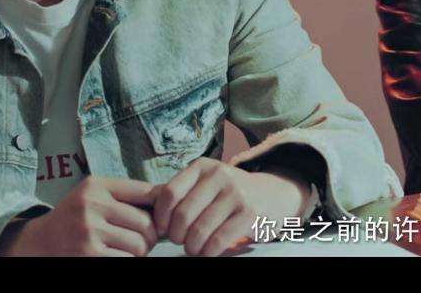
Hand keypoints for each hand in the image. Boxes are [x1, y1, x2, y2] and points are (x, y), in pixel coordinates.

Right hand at [0, 176, 158, 255]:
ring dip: (141, 252)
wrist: (38, 243)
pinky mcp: (89, 254)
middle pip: (146, 222)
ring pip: (139, 244)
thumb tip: (166, 198)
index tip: (161, 219)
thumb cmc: (74, 219)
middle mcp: (92, 204)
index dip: (160, 207)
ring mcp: (89, 230)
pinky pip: (127, 259)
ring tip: (131, 250)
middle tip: (144, 241)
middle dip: (151, 236)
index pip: (145, 191)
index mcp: (96, 185)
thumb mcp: (93, 196)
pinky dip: (128, 260)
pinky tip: (119, 257)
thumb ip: (124, 196)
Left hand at [152, 157, 310, 256]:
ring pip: (199, 231)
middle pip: (182, 214)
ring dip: (191, 247)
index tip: (163, 229)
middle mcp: (218, 175)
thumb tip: (147, 206)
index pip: (169, 193)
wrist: (274, 194)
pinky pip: (218, 241)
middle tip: (181, 242)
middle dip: (177, 236)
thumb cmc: (230, 193)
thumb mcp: (206, 182)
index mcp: (202, 167)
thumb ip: (181, 191)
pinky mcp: (249, 213)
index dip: (161, 217)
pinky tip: (207, 252)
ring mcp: (235, 194)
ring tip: (193, 249)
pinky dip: (208, 252)